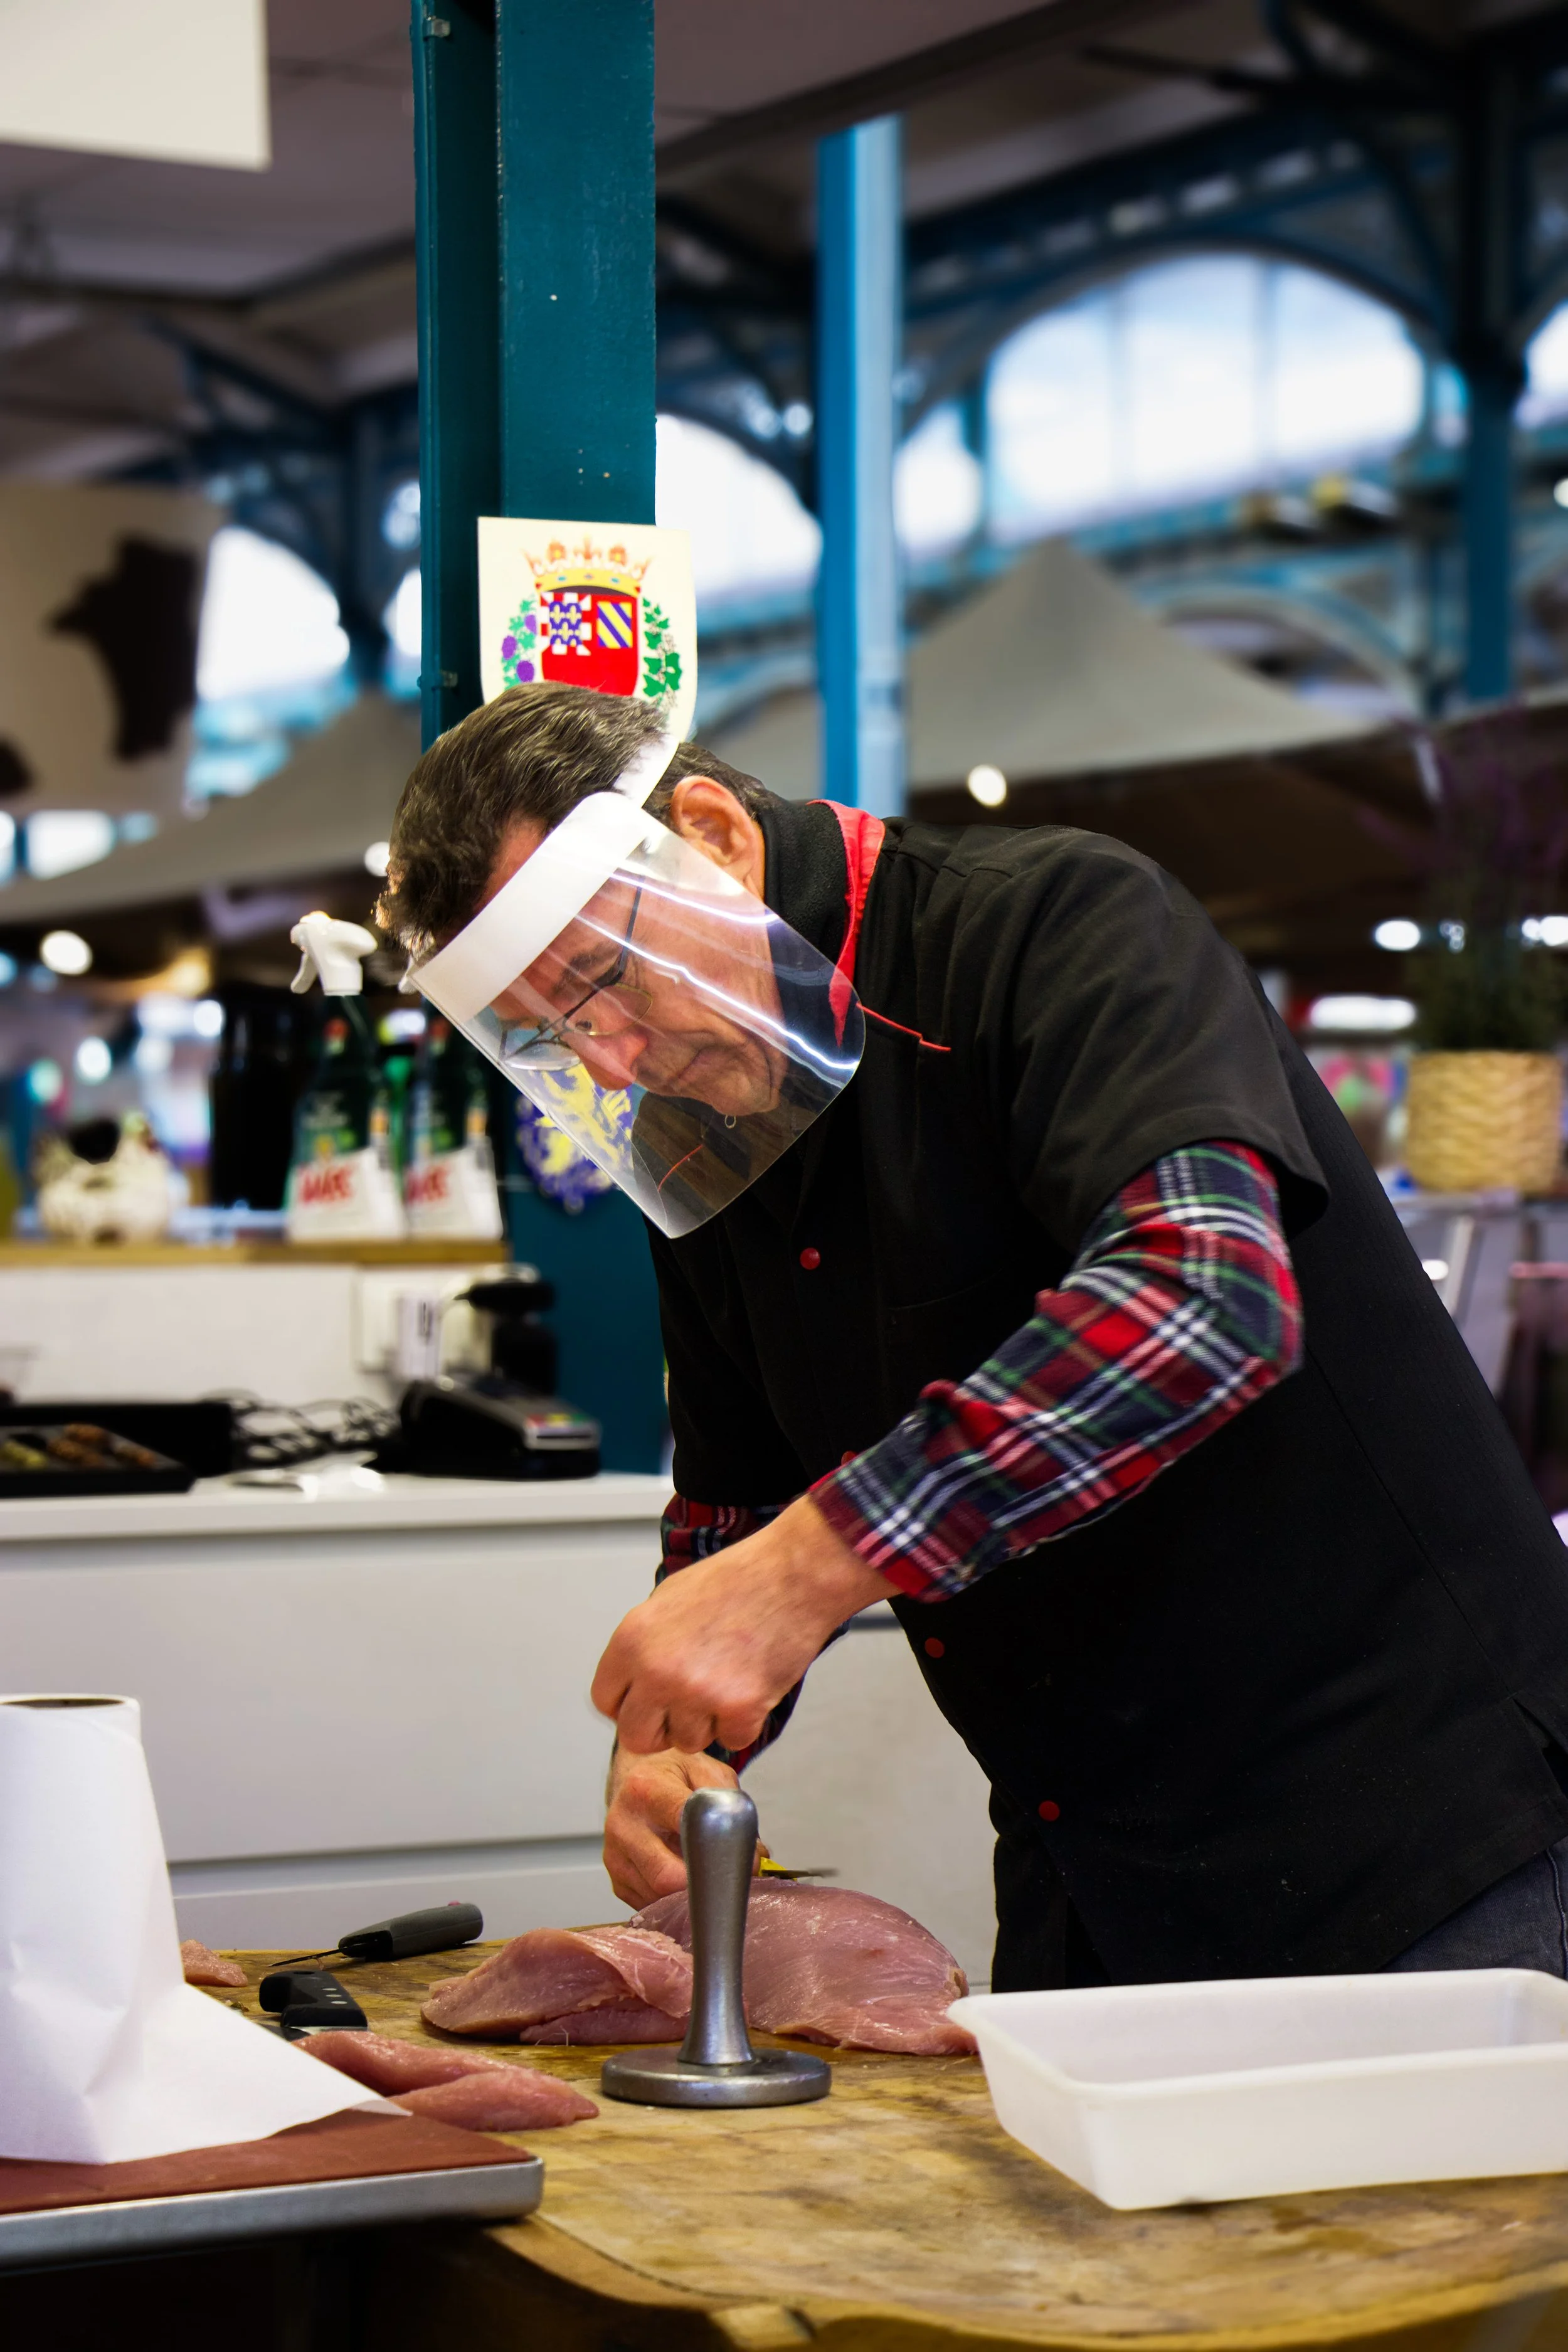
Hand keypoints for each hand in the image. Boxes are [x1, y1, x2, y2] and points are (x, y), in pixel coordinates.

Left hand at [591, 1493, 891, 1756]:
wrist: (792, 1575)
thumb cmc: (736, 1580)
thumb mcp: (667, 1600)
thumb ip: (644, 1647)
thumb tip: (634, 1684)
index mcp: (631, 1640)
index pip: (606, 1701)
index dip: (630, 1703)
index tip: (648, 1700)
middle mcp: (657, 1671)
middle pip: (636, 1737)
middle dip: (660, 1728)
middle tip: (685, 1708)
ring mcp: (697, 1693)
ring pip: (686, 1742)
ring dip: (706, 1723)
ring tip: (726, 1682)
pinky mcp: (739, 1709)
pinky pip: (730, 1740)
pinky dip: (742, 1722)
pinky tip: (751, 1685)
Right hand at [603, 1745, 760, 1908]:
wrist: (633, 1778)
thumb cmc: (671, 1775)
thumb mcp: (706, 1771)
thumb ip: (732, 1806)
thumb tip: (755, 1855)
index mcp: (645, 1790)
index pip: (683, 1827)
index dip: (719, 1849)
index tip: (744, 1861)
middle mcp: (623, 1825)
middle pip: (667, 1876)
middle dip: (704, 1883)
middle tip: (727, 1876)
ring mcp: (615, 1857)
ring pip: (660, 1897)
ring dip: (691, 1894)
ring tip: (704, 1871)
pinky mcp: (617, 1881)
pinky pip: (652, 1905)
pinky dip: (674, 1898)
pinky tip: (683, 1876)